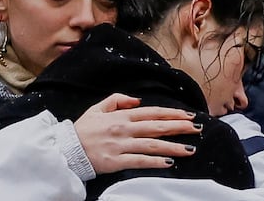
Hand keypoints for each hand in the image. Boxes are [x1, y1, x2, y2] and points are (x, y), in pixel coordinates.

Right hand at [74, 93, 200, 174]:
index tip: (187, 115)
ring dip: (173, 146)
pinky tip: (169, 162)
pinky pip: (139, 161)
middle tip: (196, 128)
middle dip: (179, 127)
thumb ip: (117, 100)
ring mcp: (121, 146)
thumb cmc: (83, 129)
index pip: (151, 112)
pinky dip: (155, 162)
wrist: (67, 149)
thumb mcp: (97, 108)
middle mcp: (123, 129)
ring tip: (191, 148)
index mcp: (120, 116)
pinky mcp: (116, 162)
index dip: (171, 113)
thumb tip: (137, 101)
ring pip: (152, 145)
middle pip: (156, 127)